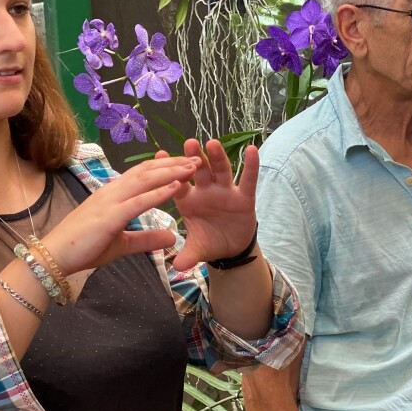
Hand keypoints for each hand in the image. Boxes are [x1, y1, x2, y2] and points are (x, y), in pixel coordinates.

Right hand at [41, 155, 198, 274]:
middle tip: (197, 157)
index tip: (185, 163)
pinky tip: (177, 187)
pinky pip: (139, 201)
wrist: (54, 257)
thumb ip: (147, 239)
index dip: (165, 166)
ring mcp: (110, 201)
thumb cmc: (83, 248)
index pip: (142, 174)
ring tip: (193, 166)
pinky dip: (159, 193)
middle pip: (147, 171)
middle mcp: (112, 191)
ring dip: (171, 172)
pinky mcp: (110, 216)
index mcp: (113, 195)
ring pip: (145, 180)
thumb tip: (172, 238)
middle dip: (174, 163)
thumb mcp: (122, 244)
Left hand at [162, 139, 258, 271]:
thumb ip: (188, 255)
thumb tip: (177, 267)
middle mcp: (205, 191)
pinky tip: (252, 150)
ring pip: (221, 171)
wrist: (230, 248)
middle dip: (194, 158)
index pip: (177, 184)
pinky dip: (251, 166)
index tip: (160, 154)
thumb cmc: (209, 241)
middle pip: (198, 171)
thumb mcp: (198, 249)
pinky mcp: (244, 196)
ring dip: (218, 157)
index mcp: (189, 201)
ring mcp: (225, 191)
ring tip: (213, 143)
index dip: (168, 172)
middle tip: (188, 143)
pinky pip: (248, 179)